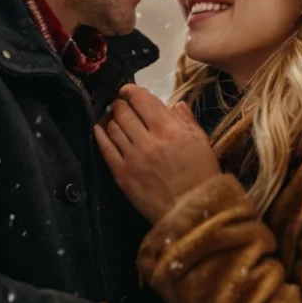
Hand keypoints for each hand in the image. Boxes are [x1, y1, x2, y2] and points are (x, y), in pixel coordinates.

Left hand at [93, 84, 220, 223]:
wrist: (192, 213)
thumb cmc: (202, 175)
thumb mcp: (201, 142)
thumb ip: (186, 120)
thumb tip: (173, 104)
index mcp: (168, 129)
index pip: (141, 99)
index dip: (131, 90)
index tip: (129, 90)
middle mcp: (147, 140)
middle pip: (124, 111)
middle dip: (120, 103)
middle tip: (121, 103)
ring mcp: (132, 158)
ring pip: (113, 127)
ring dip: (111, 117)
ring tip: (113, 116)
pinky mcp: (122, 175)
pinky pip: (105, 149)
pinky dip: (100, 135)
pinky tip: (99, 129)